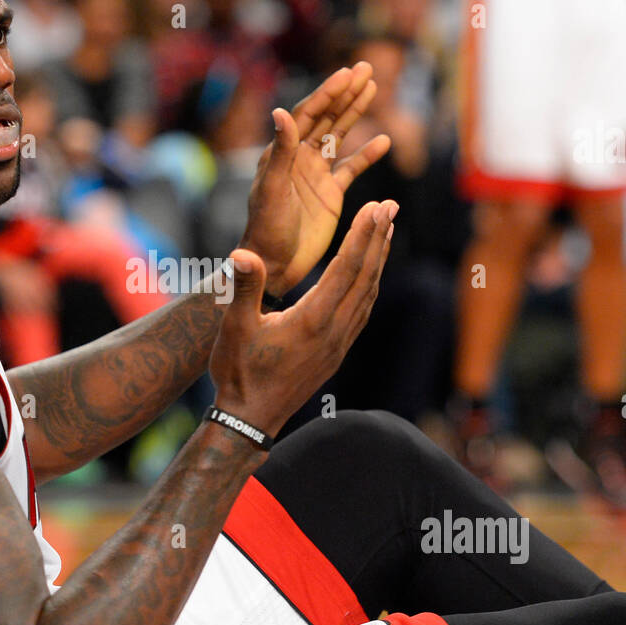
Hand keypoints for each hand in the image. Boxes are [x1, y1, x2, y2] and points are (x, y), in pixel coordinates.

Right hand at [211, 200, 397, 436]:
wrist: (250, 419)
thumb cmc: (238, 371)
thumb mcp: (234, 327)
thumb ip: (244, 288)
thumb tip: (243, 253)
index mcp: (312, 320)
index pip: (345, 269)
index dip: (362, 235)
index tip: (376, 207)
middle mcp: (333, 331)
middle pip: (365, 277)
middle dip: (378, 239)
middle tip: (391, 205)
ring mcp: (338, 344)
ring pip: (367, 294)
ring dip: (377, 260)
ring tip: (385, 231)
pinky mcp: (336, 353)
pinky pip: (361, 312)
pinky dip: (369, 285)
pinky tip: (369, 276)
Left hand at [239, 64, 392, 296]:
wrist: (275, 263)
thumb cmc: (266, 228)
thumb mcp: (273, 189)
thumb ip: (281, 152)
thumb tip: (281, 112)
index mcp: (282, 152)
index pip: (307, 114)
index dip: (327, 93)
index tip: (346, 73)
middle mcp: (300, 158)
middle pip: (326, 117)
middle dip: (345, 93)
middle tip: (366, 68)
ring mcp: (316, 174)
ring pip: (340, 135)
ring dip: (355, 112)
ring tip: (373, 88)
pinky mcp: (331, 194)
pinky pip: (352, 168)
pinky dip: (367, 155)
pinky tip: (383, 141)